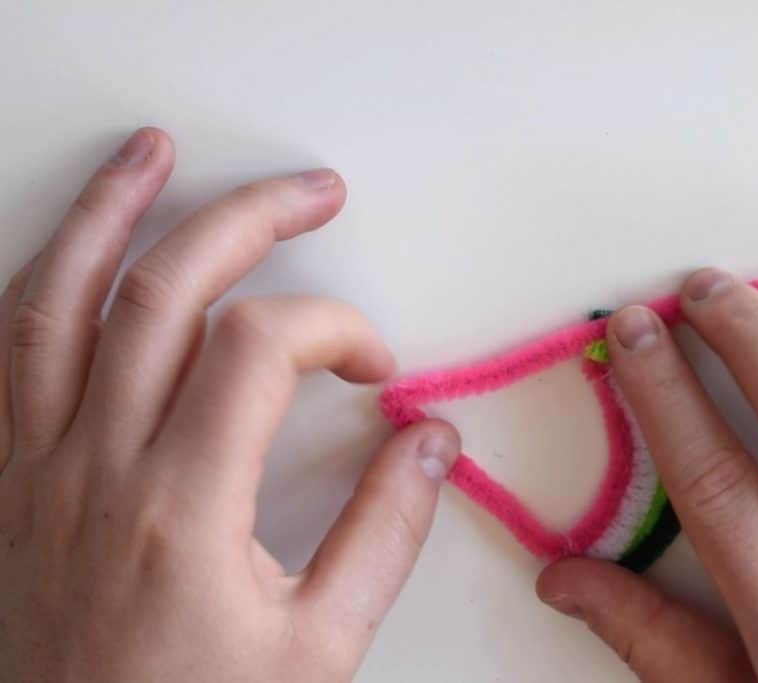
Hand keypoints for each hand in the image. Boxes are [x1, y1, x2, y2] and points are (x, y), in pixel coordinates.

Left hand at [0, 128, 459, 681]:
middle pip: (164, 293)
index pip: (260, 348)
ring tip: (155, 155)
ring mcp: (36, 467)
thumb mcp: (317, 651)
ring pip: (60, 301)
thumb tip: (429, 446)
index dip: (334, 329)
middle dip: (248, 220)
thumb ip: (383, 536)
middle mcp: (96, 468)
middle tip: (310, 192)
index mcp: (182, 509)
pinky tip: (70, 251)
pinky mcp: (7, 480)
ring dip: (111, 212)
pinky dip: (41, 282)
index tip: (372, 363)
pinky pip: (7, 352)